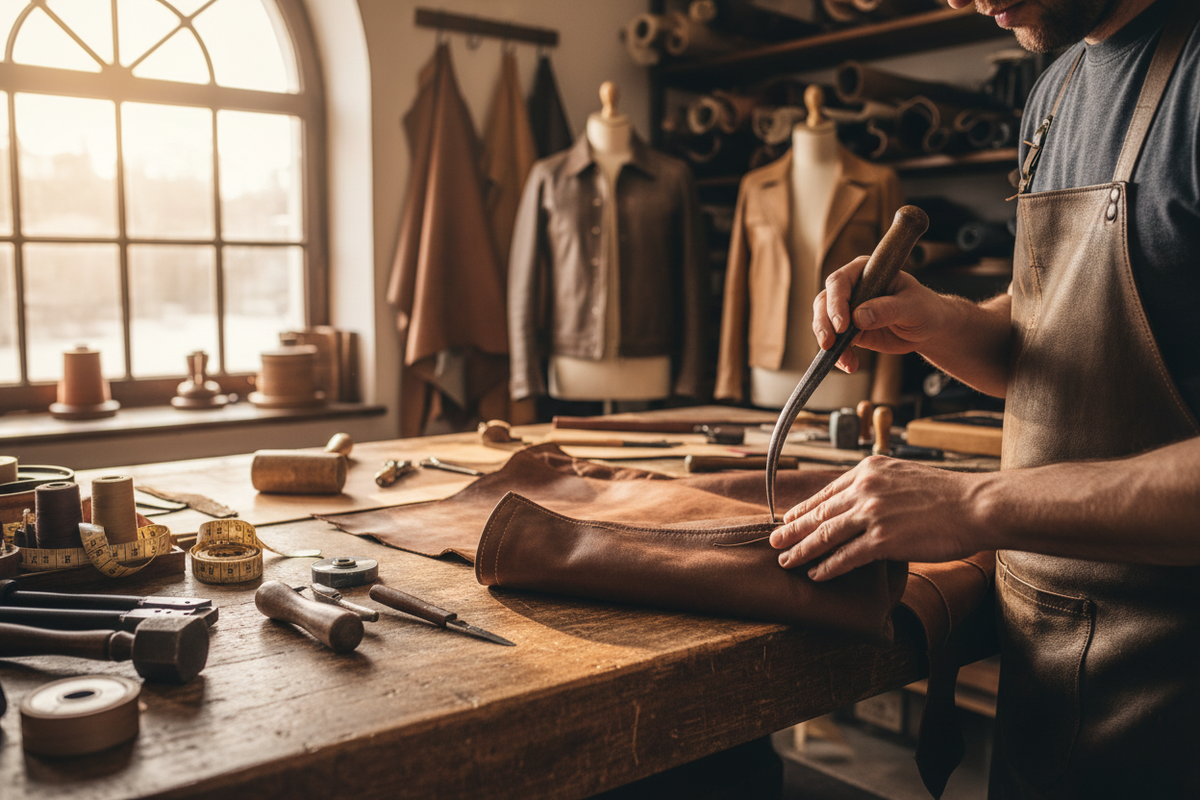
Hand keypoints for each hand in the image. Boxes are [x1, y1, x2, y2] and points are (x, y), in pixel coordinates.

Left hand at [769, 457, 986, 579]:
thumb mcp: (904, 476)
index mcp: (869, 469)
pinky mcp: (883, 539)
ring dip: (801, 550)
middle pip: (819, 513)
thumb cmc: (948, 495)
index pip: (827, 491)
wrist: (977, 505)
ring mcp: (872, 513)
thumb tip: (861, 502)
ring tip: (785, 561)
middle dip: (792, 530)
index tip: (788, 518)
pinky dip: (828, 567)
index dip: (804, 508)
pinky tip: (816, 574)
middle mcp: (865, 488)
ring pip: (825, 535)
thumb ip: (879, 486)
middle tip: (773, 542)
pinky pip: (846, 556)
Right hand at [814, 256, 946, 373]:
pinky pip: (835, 342)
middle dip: (824, 324)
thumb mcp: (911, 307)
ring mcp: (848, 309)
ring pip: (824, 323)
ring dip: (829, 343)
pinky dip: (839, 355)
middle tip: (830, 344)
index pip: (840, 282)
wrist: (927, 329)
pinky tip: (850, 364)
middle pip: (824, 302)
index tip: (842, 325)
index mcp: (865, 272)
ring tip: (844, 360)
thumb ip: (887, 309)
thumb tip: (859, 316)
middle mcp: (852, 288)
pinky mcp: (849, 330)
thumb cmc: (924, 309)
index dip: (836, 303)